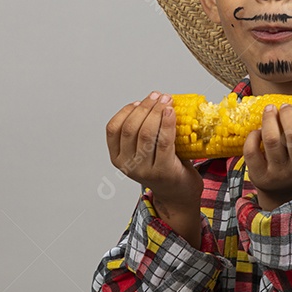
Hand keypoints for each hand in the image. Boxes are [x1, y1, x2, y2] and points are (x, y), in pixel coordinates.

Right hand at [105, 92, 202, 219]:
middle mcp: (128, 165)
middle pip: (131, 128)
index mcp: (118, 158)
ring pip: (146, 133)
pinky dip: (167, 122)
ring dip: (156, 111)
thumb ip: (142, 131)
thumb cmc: (163, 168)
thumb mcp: (144, 151)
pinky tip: (171, 111)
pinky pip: (164, 141)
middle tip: (158, 96)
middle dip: (145, 107)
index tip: (140, 101)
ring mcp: (144, 169)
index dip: (126, 111)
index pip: (113, 129)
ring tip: (166, 100)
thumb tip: (153, 100)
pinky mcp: (163, 170)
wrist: (178, 195)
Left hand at [243, 93, 291, 209]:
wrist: (286, 192)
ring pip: (272, 140)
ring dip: (268, 119)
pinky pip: (252, 150)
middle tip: (283, 107)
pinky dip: (252, 136)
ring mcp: (280, 172)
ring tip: (270, 111)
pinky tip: (257, 132)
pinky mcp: (261, 175)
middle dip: (287, 113)